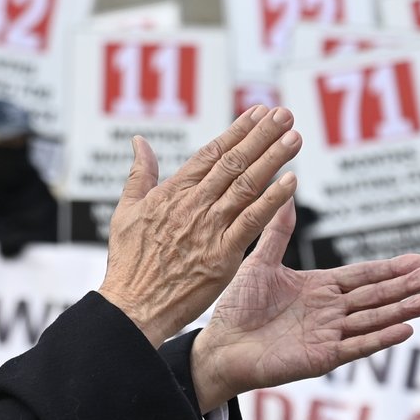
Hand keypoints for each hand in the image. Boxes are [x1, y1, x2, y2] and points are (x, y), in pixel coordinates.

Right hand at [98, 106, 300, 346]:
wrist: (132, 305)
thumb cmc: (128, 262)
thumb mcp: (125, 210)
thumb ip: (139, 173)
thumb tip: (139, 141)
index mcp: (172, 193)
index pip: (211, 153)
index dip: (238, 131)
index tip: (258, 113)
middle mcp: (193, 205)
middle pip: (234, 163)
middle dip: (262, 136)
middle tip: (284, 115)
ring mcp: (209, 229)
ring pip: (246, 186)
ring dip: (273, 160)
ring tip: (294, 137)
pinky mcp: (222, 256)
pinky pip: (252, 222)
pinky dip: (272, 200)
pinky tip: (291, 182)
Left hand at [189, 199, 419, 409]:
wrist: (221, 345)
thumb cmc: (237, 306)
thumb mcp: (260, 262)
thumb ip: (277, 231)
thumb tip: (286, 190)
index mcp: (319, 288)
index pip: (362, 275)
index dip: (390, 268)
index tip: (419, 258)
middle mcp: (329, 311)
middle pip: (374, 295)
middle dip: (404, 286)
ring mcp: (329, 334)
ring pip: (372, 320)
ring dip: (400, 310)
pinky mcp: (322, 357)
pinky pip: (356, 346)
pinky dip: (380, 338)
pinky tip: (404, 329)